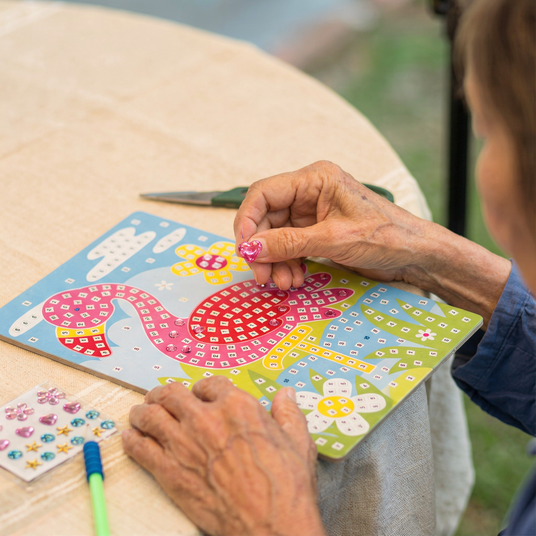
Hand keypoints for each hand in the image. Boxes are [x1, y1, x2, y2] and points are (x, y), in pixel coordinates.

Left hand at [122, 377, 324, 535]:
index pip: (209, 384)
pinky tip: (129, 438)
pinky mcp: (169, 472)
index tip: (198, 394)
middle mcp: (206, 418)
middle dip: (163, 393)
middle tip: (158, 397)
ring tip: (139, 413)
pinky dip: (132, 440)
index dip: (202, 388)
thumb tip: (286, 395)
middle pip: (172, 394)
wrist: (270, 525)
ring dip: (142, 412)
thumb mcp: (298, 442)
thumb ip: (288, 414)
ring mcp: (184, 444)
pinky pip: (141, 448)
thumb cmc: (287, 485)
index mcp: (238, 406)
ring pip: (151, 416)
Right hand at [234, 160, 427, 288]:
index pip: (264, 193)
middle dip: (262, 249)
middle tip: (263, 276)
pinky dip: (287, 264)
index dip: (247, 221)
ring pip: (275, 236)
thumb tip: (250, 249)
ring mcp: (311, 214)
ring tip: (285, 282)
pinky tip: (295, 278)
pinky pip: (289, 247)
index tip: (243, 250)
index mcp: (314, 179)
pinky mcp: (316, 232)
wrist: (415, 255)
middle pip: (266, 218)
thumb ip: (288, 243)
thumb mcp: (334, 239)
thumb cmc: (386, 236)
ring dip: (275, 261)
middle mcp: (309, 193)